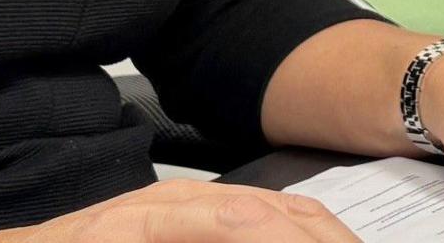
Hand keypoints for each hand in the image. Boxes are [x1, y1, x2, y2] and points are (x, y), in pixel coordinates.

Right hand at [0, 178, 361, 242]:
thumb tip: (256, 236)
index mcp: (191, 219)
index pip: (279, 216)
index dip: (325, 233)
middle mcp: (176, 207)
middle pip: (278, 210)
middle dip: (327, 234)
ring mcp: (144, 216)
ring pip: (242, 213)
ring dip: (293, 230)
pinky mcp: (116, 229)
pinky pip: (181, 222)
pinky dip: (230, 228)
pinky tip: (257, 228)